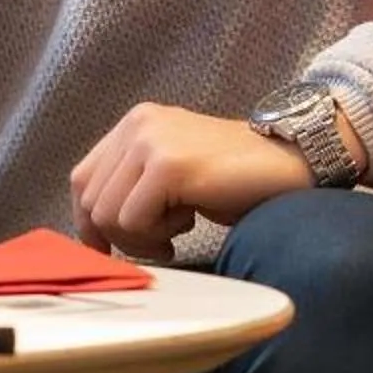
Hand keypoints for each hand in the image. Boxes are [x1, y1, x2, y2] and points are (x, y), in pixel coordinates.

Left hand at [69, 103, 312, 257]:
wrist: (290, 163)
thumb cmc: (234, 179)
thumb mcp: (172, 173)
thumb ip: (134, 185)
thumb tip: (93, 230)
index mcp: (134, 123)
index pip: (82, 180)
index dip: (89, 222)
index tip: (110, 249)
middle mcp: (137, 124)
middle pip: (91, 202)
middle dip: (122, 237)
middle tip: (163, 242)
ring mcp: (151, 141)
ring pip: (108, 215)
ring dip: (142, 238)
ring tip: (179, 229)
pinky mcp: (167, 165)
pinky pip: (133, 221)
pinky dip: (158, 237)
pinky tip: (189, 224)